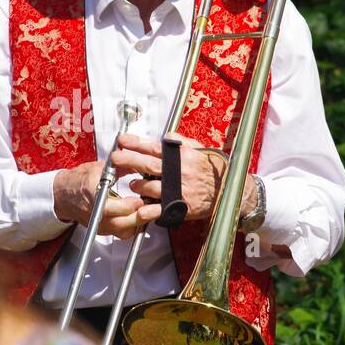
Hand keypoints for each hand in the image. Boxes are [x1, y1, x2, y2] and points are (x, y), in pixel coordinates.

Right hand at [53, 160, 161, 239]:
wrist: (63, 194)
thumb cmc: (79, 180)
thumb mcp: (99, 167)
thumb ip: (120, 166)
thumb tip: (139, 163)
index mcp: (92, 195)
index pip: (111, 208)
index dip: (129, 205)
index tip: (141, 199)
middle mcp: (95, 214)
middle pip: (122, 223)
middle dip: (141, 216)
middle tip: (153, 207)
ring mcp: (99, 224)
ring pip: (124, 231)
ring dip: (139, 222)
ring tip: (149, 210)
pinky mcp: (103, 230)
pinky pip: (122, 233)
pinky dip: (133, 227)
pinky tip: (139, 216)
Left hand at [115, 133, 256, 221]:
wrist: (229, 191)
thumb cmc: (213, 169)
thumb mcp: (199, 149)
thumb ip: (181, 142)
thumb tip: (165, 136)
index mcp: (181, 157)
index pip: (154, 147)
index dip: (136, 143)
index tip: (122, 141)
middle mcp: (178, 172)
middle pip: (147, 165)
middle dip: (128, 160)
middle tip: (115, 158)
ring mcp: (178, 190)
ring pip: (149, 187)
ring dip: (137, 186)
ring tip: (132, 185)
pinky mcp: (180, 206)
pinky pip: (159, 208)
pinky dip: (147, 209)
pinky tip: (139, 208)